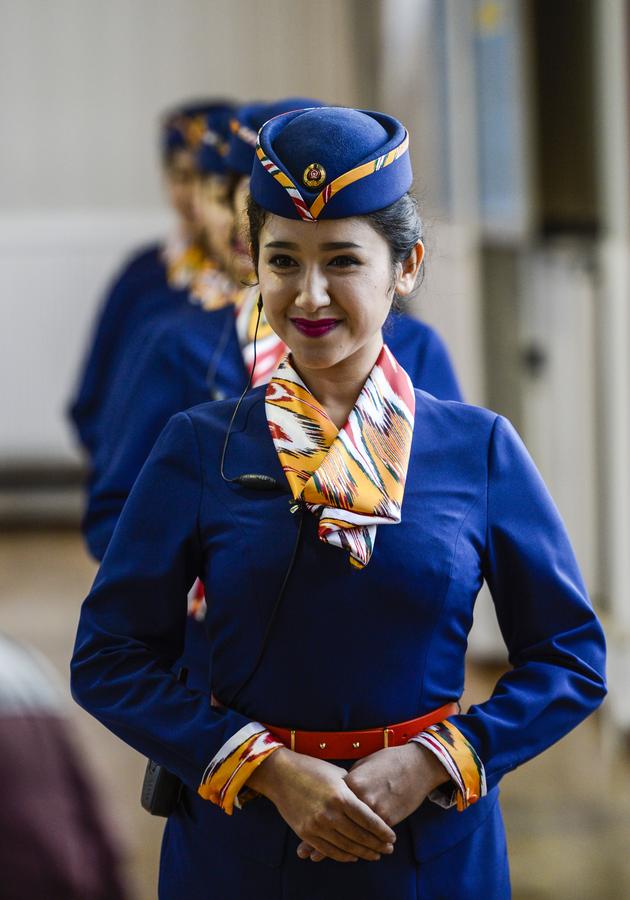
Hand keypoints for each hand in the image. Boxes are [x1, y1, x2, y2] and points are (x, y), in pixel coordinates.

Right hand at [247, 747, 395, 862]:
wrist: (280, 773)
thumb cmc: (312, 769)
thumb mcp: (337, 774)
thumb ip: (353, 791)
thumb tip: (370, 804)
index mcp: (341, 796)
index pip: (369, 820)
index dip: (383, 831)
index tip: (392, 838)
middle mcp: (330, 813)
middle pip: (360, 836)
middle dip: (377, 845)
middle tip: (388, 850)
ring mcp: (317, 825)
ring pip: (346, 847)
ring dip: (362, 853)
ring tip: (374, 855)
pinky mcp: (305, 832)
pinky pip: (328, 850)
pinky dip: (343, 856)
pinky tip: (353, 856)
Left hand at [296, 743, 448, 861]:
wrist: (414, 764)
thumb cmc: (386, 762)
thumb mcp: (360, 768)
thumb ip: (345, 784)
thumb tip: (331, 795)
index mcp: (348, 785)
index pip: (328, 808)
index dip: (316, 823)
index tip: (305, 835)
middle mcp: (358, 800)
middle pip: (337, 827)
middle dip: (323, 844)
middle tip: (311, 855)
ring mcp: (373, 811)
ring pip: (354, 837)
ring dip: (343, 850)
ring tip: (327, 857)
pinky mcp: (387, 819)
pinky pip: (370, 837)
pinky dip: (362, 847)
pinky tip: (356, 853)